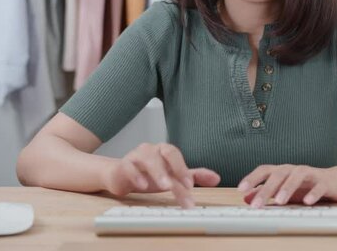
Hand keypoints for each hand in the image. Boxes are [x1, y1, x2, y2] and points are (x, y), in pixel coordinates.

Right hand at [102, 143, 220, 207]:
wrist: (119, 176)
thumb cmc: (147, 174)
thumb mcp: (172, 177)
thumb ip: (193, 176)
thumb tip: (216, 178)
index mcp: (164, 151)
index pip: (176, 155)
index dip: (183, 168)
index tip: (190, 186)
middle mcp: (151, 150)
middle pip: (165, 152)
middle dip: (175, 168)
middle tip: (183, 186)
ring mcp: (136, 156)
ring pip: (147, 158)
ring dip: (157, 172)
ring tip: (165, 186)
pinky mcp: (122, 166)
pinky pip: (128, 167)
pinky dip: (136, 175)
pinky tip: (142, 185)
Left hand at [237, 164, 336, 207]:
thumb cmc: (308, 185)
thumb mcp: (284, 190)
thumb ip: (266, 193)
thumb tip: (246, 198)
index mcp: (284, 172)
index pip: (265, 170)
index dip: (252, 178)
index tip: (241, 189)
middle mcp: (295, 170)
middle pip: (279, 174)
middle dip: (266, 189)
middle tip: (256, 205)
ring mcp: (311, 174)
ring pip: (298, 176)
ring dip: (288, 188)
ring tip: (280, 201)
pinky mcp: (325, 182)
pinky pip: (319, 186)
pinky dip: (313, 193)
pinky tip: (307, 202)